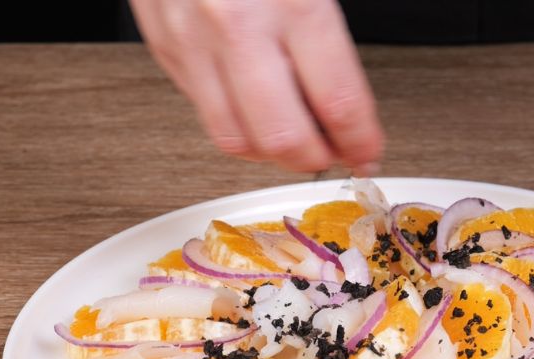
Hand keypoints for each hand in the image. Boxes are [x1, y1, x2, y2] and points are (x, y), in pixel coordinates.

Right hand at [130, 0, 384, 173]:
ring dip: (273, 152)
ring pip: (234, 137)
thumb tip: (352, 96)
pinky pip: (201, 108)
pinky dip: (236, 121)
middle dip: (319, 159)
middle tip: (337, 151)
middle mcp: (236, 23)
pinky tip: (257, 107)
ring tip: (298, 139)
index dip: (361, 140)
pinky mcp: (163, 42)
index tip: (370, 150)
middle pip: (283, 138)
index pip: (337, 102)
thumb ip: (332, 27)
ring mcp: (192, 37)